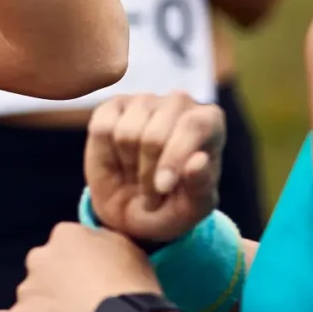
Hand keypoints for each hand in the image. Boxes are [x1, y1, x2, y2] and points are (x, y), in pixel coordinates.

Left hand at [0, 222, 160, 311]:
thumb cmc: (134, 289)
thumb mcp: (131, 250)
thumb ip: (105, 242)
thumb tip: (95, 245)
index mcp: (66, 234)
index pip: (66, 244)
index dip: (81, 263)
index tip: (96, 279)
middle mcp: (40, 256)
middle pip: (43, 268)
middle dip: (57, 283)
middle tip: (84, 304)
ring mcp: (27, 290)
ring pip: (28, 297)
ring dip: (43, 309)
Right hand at [85, 92, 223, 245]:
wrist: (135, 210)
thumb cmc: (173, 206)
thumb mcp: (193, 209)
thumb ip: (202, 186)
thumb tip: (199, 160)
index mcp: (209, 121)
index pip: (192, 126)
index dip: (174, 158)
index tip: (163, 188)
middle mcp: (179, 103)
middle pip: (155, 136)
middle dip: (148, 174)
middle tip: (152, 195)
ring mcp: (145, 101)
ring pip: (127, 133)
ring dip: (129, 166)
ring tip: (138, 177)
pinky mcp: (114, 106)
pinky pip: (103, 129)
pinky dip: (107, 154)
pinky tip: (120, 161)